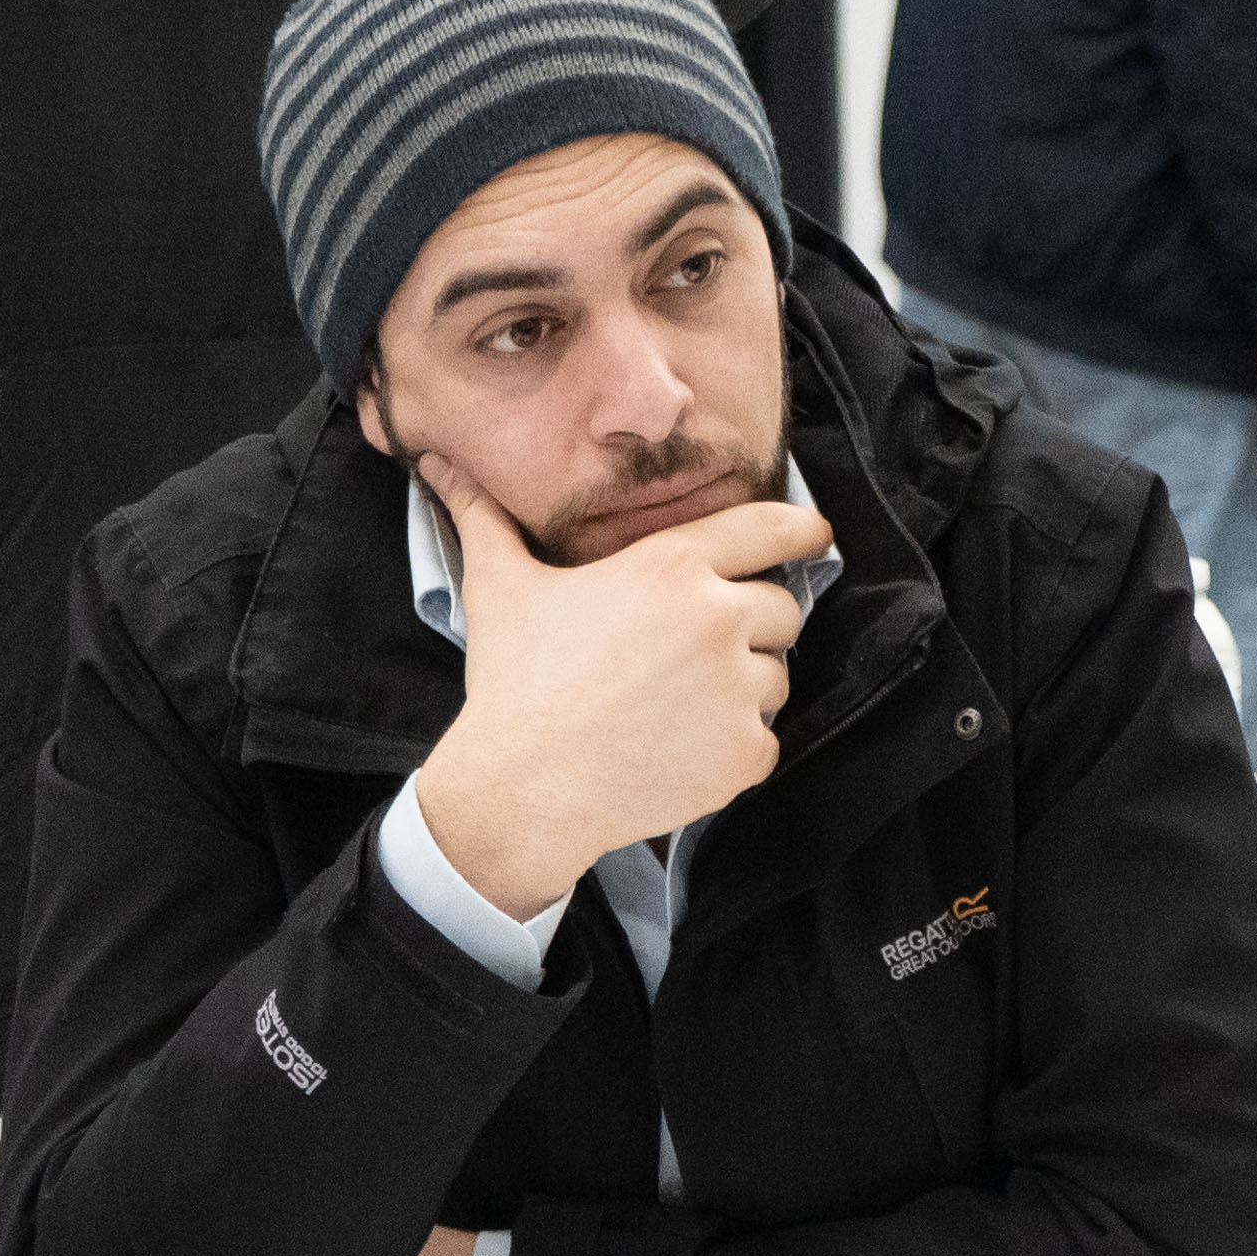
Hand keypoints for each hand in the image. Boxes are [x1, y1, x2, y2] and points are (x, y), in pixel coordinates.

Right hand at [410, 491, 831, 912]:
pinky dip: (733, 751)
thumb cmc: (515, 683)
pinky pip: (765, 742)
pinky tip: (679, 752)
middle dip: (752, 628)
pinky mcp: (744, 753)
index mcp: (672, 567)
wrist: (524, 787)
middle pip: (782, 609)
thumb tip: (441, 468)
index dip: (800, 528)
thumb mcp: (500, 588)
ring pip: (776, 679)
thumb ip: (486, 520)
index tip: (815, 534)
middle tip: (694, 657)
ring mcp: (737, 689)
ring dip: (742, 691)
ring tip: (677, 709)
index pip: (770, 529)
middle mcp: (718, 620)